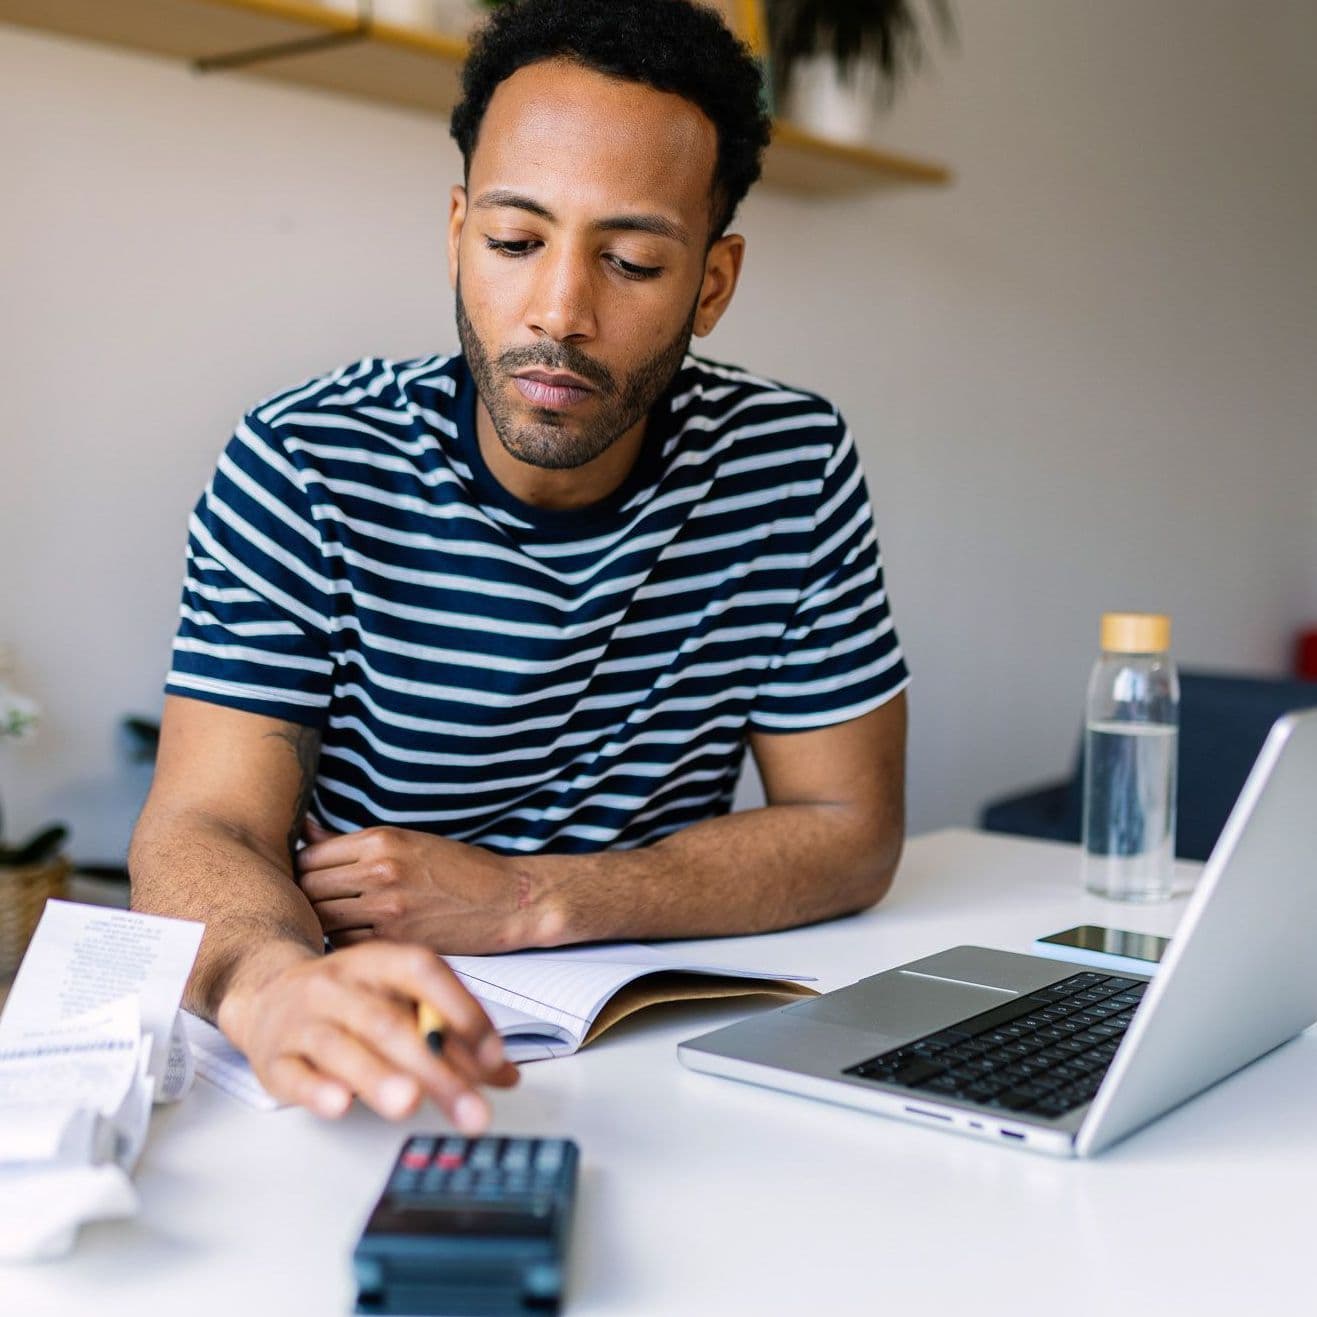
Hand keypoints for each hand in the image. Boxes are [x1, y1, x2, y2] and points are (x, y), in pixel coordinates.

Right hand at [216, 939, 518, 1125]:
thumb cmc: (348, 1000)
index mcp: (378, 962)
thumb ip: (451, 1034)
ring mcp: (303, 1020)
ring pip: (342, 1046)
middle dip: (435, 1068)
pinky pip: (295, 1074)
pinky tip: (340, 1104)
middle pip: (390, 1023)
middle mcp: (339, 985)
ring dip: (377, 1077)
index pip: (423, 973)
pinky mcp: (274, 1059)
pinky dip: (317, 1090)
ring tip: (409, 1103)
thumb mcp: (399, 1000)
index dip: (461, 1010)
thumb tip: (504, 1074)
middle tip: (470, 1108)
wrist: (267, 993)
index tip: (493, 1056)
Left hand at [296, 818, 540, 952]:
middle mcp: (379, 870)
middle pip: (308, 887)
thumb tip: (306, 830)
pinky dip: (344, 942)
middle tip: (316, 905)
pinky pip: (344, 943)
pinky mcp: (396, 939)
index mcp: (381, 840)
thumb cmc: (459, 869)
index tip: (311, 879)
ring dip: (321, 922)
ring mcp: (386, 907)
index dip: (302, 869)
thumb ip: (352, 842)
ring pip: (322, 917)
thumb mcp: (407, 841)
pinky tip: (356, 938)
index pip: (310, 855)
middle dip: (306, 897)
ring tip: (333, 923)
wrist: (507, 899)